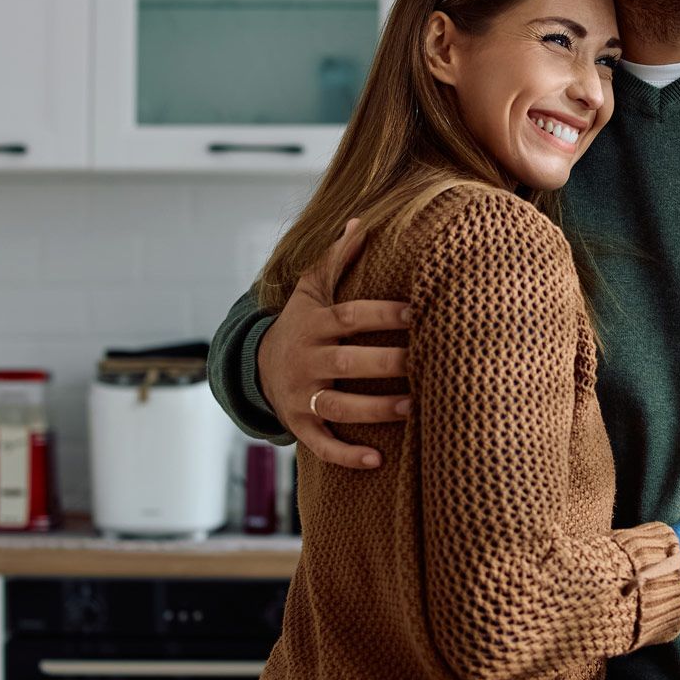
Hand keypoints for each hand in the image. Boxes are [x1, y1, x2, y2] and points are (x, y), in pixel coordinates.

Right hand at [257, 219, 411, 468]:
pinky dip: (346, 454)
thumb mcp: (311, 290)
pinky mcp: (300, 424)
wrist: (255, 366)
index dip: (383, 313)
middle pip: (346, 362)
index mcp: (316, 324)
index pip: (351, 316)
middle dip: (385, 364)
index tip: (418, 310)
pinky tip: (377, 460)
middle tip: (425, 363)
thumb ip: (336, 258)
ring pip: (338, 404)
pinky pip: (321, 444)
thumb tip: (362, 220)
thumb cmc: (300, 323)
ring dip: (375, 409)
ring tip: (413, 408)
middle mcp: (307, 359)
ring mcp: (302, 394)